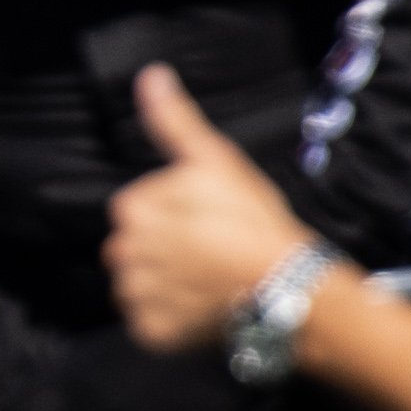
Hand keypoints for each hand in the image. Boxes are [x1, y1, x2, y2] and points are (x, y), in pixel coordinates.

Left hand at [105, 64, 317, 355]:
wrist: (288, 291)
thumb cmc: (254, 222)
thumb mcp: (216, 162)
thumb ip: (174, 121)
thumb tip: (150, 76)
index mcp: (131, 210)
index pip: (142, 208)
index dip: (178, 213)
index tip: (210, 221)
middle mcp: (122, 254)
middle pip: (138, 248)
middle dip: (168, 250)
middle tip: (213, 253)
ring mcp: (136, 298)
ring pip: (141, 286)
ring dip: (168, 286)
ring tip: (211, 283)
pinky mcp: (152, 334)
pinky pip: (151, 324)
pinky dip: (173, 321)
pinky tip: (204, 310)